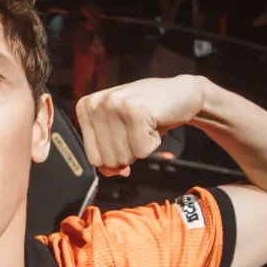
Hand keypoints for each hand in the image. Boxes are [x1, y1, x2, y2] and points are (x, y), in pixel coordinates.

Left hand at [75, 75, 204, 176]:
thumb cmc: (147, 113)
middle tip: (138, 130)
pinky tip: (154, 123)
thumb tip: (111, 172)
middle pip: (108, 160)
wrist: (181, 94)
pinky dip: (153, 143)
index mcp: (86, 108)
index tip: (125, 136)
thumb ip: (108, 154)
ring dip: (141, 147)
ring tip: (146, 125)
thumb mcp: (119, 132)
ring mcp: (114, 104)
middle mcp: (96, 103)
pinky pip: (141, 151)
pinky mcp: (135, 110)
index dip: (115, 156)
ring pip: (124, 157)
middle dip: (129, 152)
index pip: (93, 158)